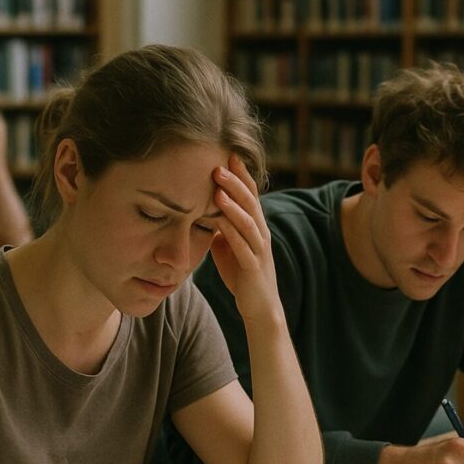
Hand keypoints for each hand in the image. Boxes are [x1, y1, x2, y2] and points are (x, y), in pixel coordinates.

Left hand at [208, 155, 284, 326]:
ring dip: (233, 202)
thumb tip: (201, 210)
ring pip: (248, 220)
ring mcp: (259, 250)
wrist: (260, 308)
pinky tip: (218, 218)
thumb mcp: (228, 246)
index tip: (227, 154)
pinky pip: (243, 245)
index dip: (241, 175)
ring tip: (217, 185)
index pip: (250, 196)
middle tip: (219, 163)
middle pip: (251, 202)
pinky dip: (231, 230)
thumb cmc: (242, 276)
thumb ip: (220, 228)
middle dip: (236, 182)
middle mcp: (261, 234)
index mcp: (255, 227)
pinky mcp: (254, 266)